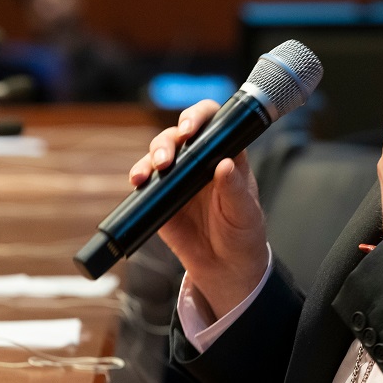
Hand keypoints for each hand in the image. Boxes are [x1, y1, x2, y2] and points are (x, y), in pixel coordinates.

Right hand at [128, 100, 268, 321]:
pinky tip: (138, 180)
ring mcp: (179, 175)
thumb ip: (235, 190)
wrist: (224, 266)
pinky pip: (147, 178)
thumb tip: (225, 165)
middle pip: (179, 133)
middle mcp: (200, 159)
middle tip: (166, 158)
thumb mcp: (244, 212)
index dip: (199, 116)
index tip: (190, 129)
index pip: (213, 122)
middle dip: (169, 140)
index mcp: (226, 154)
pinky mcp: (161, 195)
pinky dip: (140, 175)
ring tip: (154, 170)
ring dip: (153, 155)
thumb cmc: (242, 233)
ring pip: (160, 151)